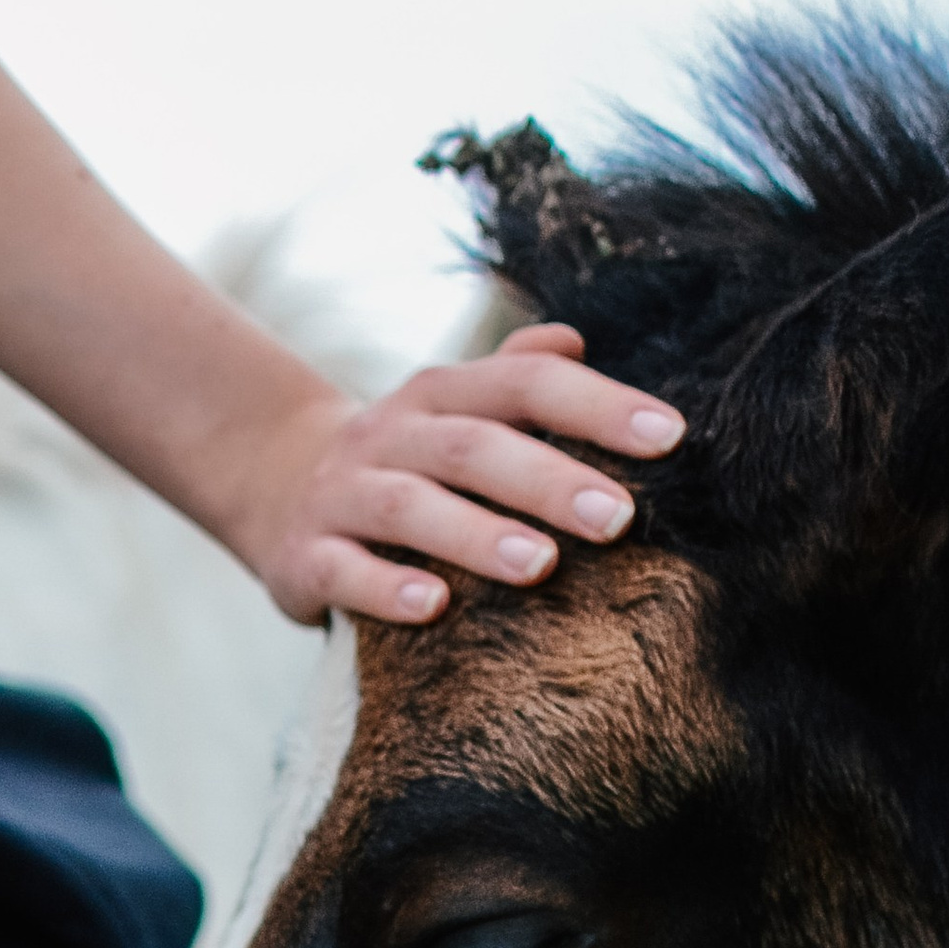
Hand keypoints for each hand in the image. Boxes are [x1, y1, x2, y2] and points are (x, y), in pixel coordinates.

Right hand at [229, 324, 686, 626]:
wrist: (277, 490)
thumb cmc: (406, 460)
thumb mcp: (456, 412)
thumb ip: (517, 378)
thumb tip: (576, 339)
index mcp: (442, 394)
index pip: (526, 383)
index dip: (598, 405)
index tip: (671, 438)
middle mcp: (390, 433)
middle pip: (473, 446)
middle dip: (549, 480)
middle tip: (620, 519)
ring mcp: (343, 493)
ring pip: (410, 506)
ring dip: (476, 534)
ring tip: (540, 566)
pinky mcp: (305, 555)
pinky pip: (344, 570)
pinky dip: (387, 587)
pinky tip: (435, 608)